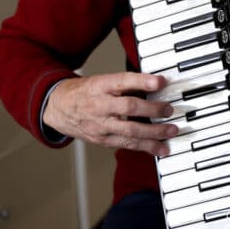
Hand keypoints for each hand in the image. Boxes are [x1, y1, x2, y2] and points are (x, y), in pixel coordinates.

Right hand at [43, 72, 177, 155]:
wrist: (58, 109)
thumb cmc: (85, 92)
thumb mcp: (101, 80)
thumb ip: (125, 84)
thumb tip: (155, 84)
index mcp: (99, 86)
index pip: (122, 81)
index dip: (142, 81)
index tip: (160, 81)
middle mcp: (100, 106)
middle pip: (128, 108)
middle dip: (152, 110)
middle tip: (169, 109)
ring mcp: (101, 126)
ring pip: (130, 132)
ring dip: (154, 133)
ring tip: (171, 131)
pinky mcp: (103, 140)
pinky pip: (127, 145)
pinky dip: (146, 147)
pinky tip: (161, 148)